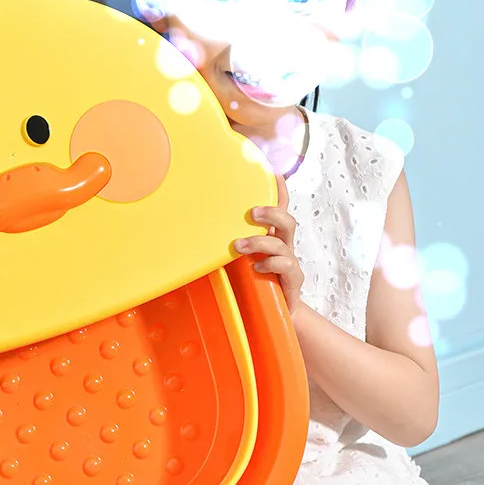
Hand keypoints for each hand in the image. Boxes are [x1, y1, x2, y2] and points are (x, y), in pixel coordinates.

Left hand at [233, 173, 303, 316]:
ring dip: (260, 241)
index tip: (272, 170)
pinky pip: (286, 266)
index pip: (279, 207)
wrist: (273, 314)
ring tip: (239, 246)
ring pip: (283, 243)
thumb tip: (191, 229)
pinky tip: (256, 268)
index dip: (279, 189)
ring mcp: (289, 262)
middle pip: (287, 220)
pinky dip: (270, 264)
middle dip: (271, 212)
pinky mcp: (292, 280)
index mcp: (272, 236)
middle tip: (252, 212)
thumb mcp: (237, 258)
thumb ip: (225, 243)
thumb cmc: (252, 282)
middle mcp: (283, 245)